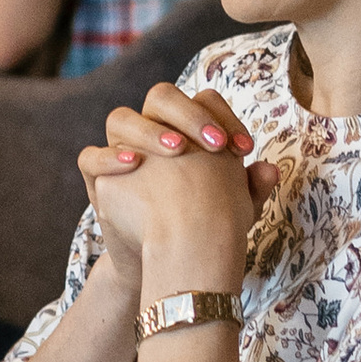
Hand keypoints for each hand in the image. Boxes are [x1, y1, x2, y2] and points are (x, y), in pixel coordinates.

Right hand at [77, 85, 260, 294]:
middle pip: (161, 97)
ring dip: (150, 129)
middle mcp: (152, 131)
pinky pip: (90, 157)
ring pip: (121, 118)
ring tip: (178, 151)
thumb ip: (250, 189)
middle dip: (189, 114)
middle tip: (215, 144)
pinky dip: (108, 156)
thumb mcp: (235, 211)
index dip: (223, 117)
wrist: (173, 264)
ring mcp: (123, 151)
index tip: (244, 150)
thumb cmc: (206, 228)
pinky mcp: (100, 179)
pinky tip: (134, 164)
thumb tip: (270, 171)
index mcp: (187, 128)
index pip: (202, 100)